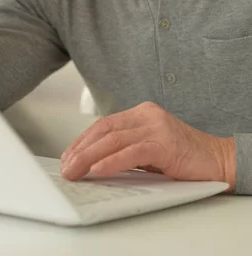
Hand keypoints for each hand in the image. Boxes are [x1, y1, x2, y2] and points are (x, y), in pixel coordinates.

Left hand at [61, 102, 235, 189]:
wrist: (218, 160)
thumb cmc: (184, 157)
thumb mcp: (149, 148)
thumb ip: (126, 149)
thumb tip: (94, 163)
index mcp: (141, 113)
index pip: (104, 124)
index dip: (83, 140)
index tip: (68, 156)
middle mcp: (147, 115)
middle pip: (105, 130)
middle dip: (81, 149)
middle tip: (66, 167)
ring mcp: (156, 127)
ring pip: (113, 140)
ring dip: (89, 157)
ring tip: (75, 170)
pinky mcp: (165, 143)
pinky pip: (131, 152)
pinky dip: (111, 162)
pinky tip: (97, 170)